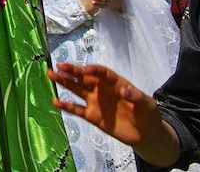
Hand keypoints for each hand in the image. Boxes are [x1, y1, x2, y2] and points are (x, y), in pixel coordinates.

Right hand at [48, 63, 179, 165]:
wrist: (145, 134)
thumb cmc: (148, 114)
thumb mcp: (147, 104)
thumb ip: (136, 96)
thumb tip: (124, 90)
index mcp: (115, 83)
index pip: (102, 73)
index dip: (94, 70)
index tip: (85, 69)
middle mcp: (101, 89)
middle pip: (84, 78)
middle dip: (72, 71)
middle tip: (59, 65)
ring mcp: (95, 102)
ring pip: (76, 90)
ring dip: (64, 82)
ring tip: (51, 75)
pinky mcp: (92, 116)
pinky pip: (76, 109)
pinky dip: (66, 106)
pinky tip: (55, 101)